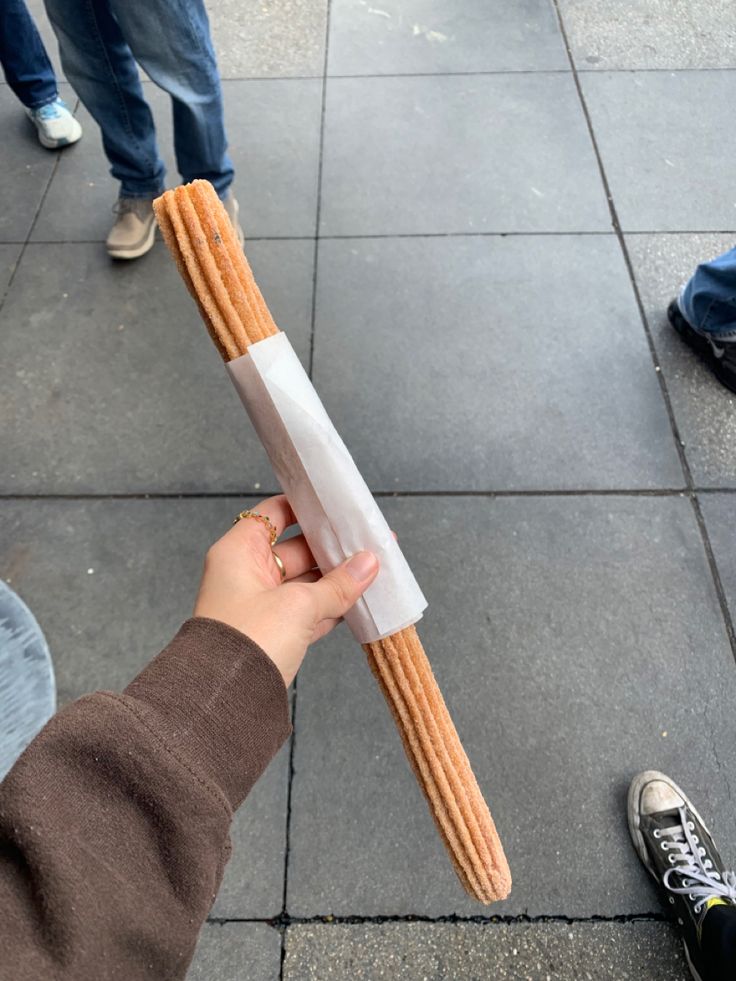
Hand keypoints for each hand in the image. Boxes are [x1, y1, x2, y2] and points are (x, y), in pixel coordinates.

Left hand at [194, 495, 378, 686]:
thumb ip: (336, 584)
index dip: (304, 507)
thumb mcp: (298, 605)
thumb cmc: (249, 640)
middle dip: (332, 546)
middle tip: (368, 539)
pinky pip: (308, 610)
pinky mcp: (274, 632)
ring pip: (306, 581)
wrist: (225, 701)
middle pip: (296, 548)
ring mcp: (261, 604)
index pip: (273, 514)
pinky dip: (332, 605)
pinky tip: (360, 599)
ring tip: (374, 568)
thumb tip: (368, 563)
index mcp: (240, 552)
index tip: (336, 504)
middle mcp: (247, 574)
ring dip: (337, 578)